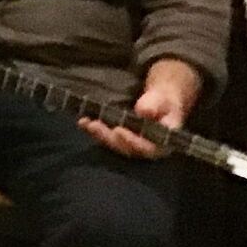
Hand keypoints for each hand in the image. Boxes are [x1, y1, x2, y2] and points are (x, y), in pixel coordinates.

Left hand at [80, 59, 201, 159]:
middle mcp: (145, 147)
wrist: (159, 99)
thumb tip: (144, 111)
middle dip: (109, 138)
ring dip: (98, 135)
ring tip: (86, 123)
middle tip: (95, 125)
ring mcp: (131, 144)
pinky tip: (82, 122)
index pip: (148, 148)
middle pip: (126, 149)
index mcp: (161, 142)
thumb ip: (155, 104)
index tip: (119, 131)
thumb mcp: (163, 98)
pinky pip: (105, 137)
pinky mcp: (119, 138)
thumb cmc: (164, 99)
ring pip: (113, 144)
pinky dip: (93, 130)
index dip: (133, 142)